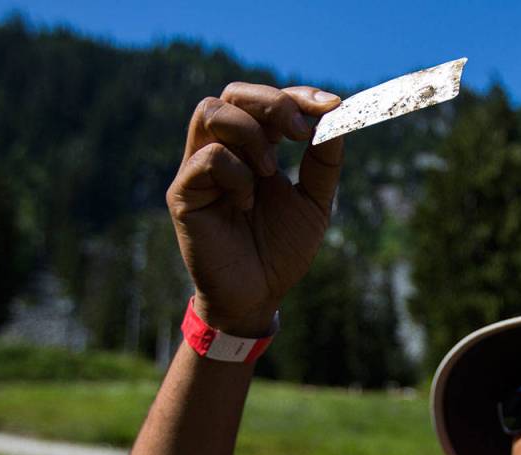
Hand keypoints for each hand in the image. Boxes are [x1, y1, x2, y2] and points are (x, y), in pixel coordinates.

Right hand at [167, 83, 343, 335]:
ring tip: (272, 171)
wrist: (258, 296)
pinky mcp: (183, 193)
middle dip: (273, 103)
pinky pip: (206, 158)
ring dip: (251, 133)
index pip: (268, 101)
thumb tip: (336, 118)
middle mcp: (223, 150)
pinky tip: (247, 202)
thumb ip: (323, 163)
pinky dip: (236, 173)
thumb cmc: (281, 250)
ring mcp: (199, 169)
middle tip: (302, 132)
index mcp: (254, 148)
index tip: (333, 106)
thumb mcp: (314, 204)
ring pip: (210, 111)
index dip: (299, 96)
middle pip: (234, 92)